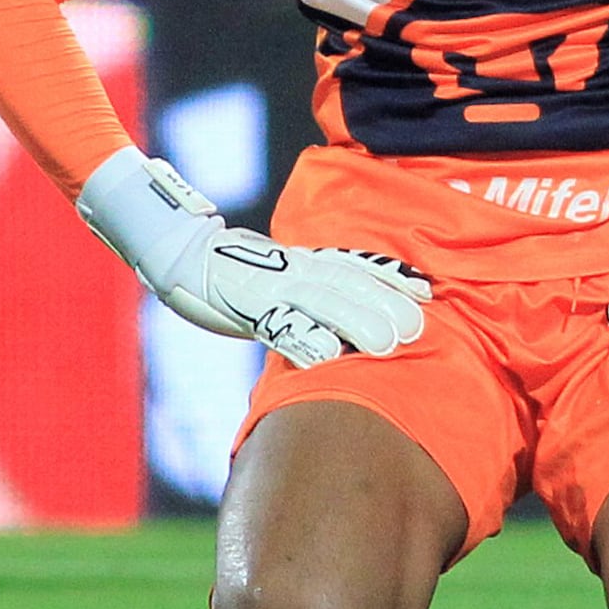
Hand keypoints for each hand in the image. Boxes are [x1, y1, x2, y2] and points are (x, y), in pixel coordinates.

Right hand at [163, 226, 431, 368]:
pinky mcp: (247, 306)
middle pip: (348, 283)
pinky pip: (279, 324)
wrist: (182, 253)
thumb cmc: (237, 273)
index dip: (391, 278)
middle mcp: (296, 269)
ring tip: (388, 344)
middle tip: (417, 327)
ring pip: (322, 301)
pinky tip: (327, 354)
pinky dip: (304, 338)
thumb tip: (348, 318)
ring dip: (358, 321)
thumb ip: (313, 291)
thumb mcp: (281, 275)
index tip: (426, 291)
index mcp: (306, 261)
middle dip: (386, 303)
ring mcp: (272, 287)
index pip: (355, 266)